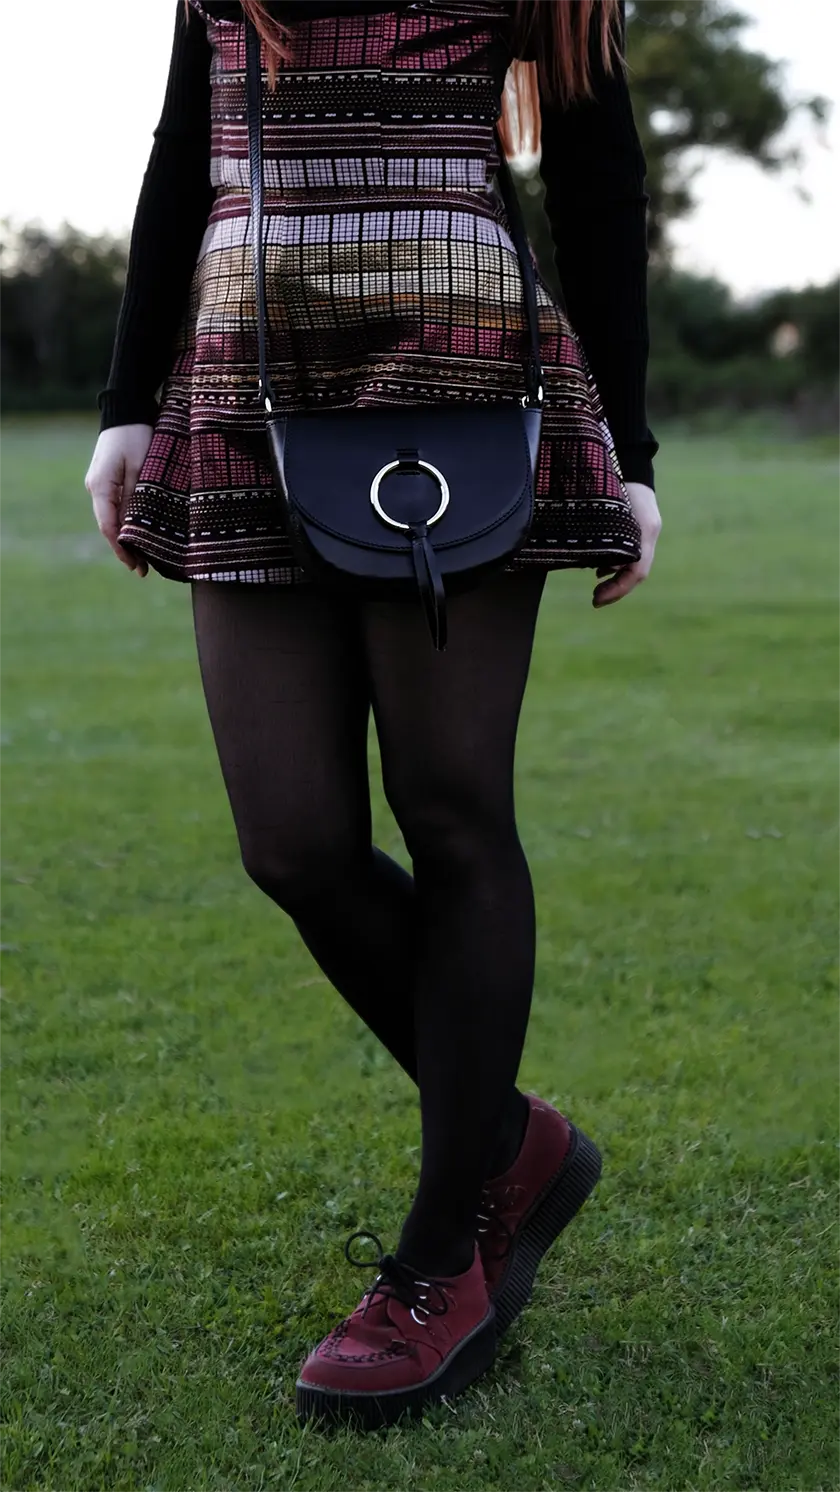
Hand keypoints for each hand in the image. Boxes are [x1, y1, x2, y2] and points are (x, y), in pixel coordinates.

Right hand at [84, 425, 153, 575]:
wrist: (127, 410)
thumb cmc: (137, 435)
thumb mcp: (142, 468)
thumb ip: (137, 498)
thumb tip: (136, 528)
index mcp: (101, 487)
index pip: (108, 526)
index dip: (121, 548)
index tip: (135, 566)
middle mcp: (96, 488)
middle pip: (109, 526)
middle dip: (125, 549)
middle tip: (143, 570)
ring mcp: (100, 484)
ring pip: (113, 518)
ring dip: (127, 537)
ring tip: (144, 559)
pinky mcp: (108, 480)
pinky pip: (116, 507)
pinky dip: (127, 523)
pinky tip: (139, 534)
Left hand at [593, 481, 661, 607]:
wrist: (627, 459)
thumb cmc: (616, 480)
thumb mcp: (608, 509)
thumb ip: (605, 538)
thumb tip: (599, 567)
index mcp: (644, 531)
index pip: (637, 572)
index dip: (617, 590)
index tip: (596, 599)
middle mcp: (647, 534)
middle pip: (635, 572)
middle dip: (615, 588)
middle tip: (596, 597)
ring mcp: (644, 530)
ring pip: (632, 564)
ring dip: (615, 577)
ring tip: (597, 585)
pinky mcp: (636, 527)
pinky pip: (629, 553)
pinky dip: (614, 564)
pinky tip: (598, 568)